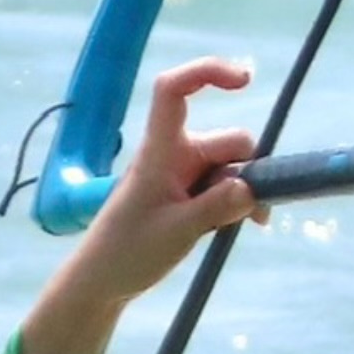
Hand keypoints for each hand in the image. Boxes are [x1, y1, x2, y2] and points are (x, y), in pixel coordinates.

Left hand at [11, 55, 266, 353]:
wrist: (103, 281)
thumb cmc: (127, 252)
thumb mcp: (177, 232)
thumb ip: (217, 207)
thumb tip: (251, 187)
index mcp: (159, 151)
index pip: (174, 91)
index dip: (207, 72)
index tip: (245, 80)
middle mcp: (175, 154)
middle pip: (230, 142)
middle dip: (248, 170)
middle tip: (251, 212)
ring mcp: (184, 174)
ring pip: (234, 168)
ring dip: (245, 192)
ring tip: (239, 226)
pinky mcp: (190, 195)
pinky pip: (227, 187)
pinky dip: (239, 201)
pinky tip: (247, 224)